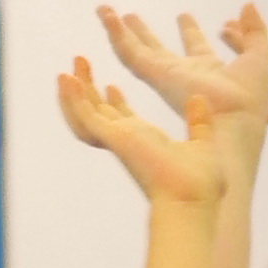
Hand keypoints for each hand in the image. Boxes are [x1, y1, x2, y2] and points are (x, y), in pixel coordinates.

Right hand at [59, 56, 222, 205]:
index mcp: (146, 143)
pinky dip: (74, 99)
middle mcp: (127, 141)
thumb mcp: (203, 144)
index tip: (112, 87)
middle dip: (88, 92)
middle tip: (82, 69)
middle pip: (97, 114)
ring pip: (84, 115)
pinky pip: (87, 117)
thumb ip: (199, 123)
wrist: (194, 198)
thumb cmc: (200, 185)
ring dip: (72, 94)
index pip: (122, 121)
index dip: (114, 103)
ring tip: (65, 71)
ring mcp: (118, 140)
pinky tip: (67, 79)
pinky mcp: (115, 138)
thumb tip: (199, 100)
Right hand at [95, 0, 267, 139]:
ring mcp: (166, 76)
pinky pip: (131, 53)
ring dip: (120, 30)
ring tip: (105, 11)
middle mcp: (184, 74)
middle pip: (159, 49)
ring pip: (136, 51)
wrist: (236, 121)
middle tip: (131, 17)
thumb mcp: (261, 55)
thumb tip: (248, 6)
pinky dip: (116, 33)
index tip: (184, 16)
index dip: (190, 31)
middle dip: (146, 33)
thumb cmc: (252, 100)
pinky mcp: (155, 76)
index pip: (196, 47)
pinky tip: (106, 16)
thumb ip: (255, 30)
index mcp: (210, 70)